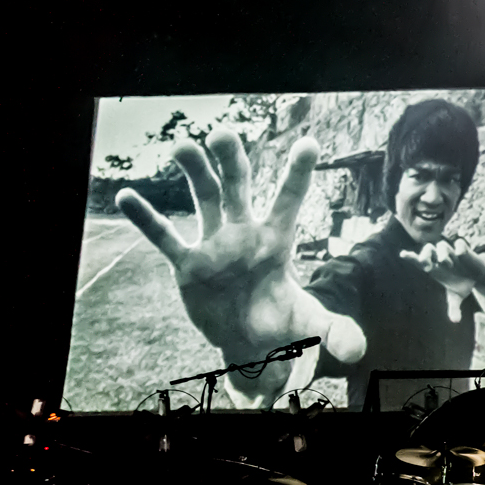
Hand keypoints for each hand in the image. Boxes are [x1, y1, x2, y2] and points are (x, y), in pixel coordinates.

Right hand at [117, 130, 364, 398]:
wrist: (252, 344)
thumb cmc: (286, 325)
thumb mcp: (315, 327)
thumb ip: (338, 333)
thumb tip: (358, 350)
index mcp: (277, 242)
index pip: (289, 201)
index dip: (298, 174)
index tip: (310, 143)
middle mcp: (245, 234)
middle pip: (239, 187)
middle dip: (231, 161)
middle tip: (222, 134)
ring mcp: (215, 245)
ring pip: (204, 199)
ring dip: (194, 172)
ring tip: (182, 146)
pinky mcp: (189, 265)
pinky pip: (165, 237)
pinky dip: (146, 219)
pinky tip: (126, 196)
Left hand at [399, 237, 484, 322]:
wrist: (479, 276)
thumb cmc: (462, 284)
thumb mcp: (457, 297)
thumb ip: (454, 308)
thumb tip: (455, 321)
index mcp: (435, 268)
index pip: (419, 261)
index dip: (411, 257)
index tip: (403, 255)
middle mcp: (441, 258)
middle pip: (427, 249)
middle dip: (425, 255)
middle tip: (427, 267)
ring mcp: (452, 253)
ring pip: (441, 245)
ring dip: (442, 254)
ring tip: (448, 265)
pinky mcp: (464, 250)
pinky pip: (459, 245)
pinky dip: (458, 249)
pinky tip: (460, 254)